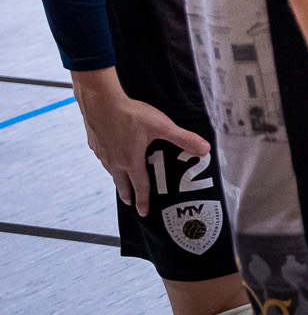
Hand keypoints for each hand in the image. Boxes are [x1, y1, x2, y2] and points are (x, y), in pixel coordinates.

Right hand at [70, 68, 209, 216]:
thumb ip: (183, 139)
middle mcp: (114, 161)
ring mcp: (102, 152)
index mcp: (130, 161)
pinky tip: (111, 155)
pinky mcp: (94, 142)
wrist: (100, 101)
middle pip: (121, 183)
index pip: (140, 186)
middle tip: (130, 202)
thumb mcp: (162, 126)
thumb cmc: (131, 114)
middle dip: (127, 194)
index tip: (143, 213)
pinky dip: (109, 162)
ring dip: (117, 179)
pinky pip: (103, 157)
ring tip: (121, 181)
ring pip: (111, 171)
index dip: (143, 200)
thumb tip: (205, 149)